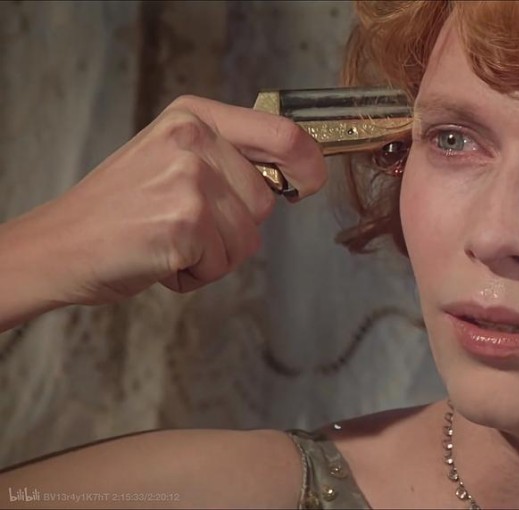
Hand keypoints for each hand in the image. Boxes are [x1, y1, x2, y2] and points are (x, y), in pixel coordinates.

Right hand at [10, 95, 327, 305]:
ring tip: (169, 242)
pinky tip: (160, 259)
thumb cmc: (119, 209)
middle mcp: (193, 141)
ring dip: (215, 256)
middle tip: (184, 226)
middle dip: (235, 228)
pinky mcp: (185, 224)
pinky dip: (196, 275)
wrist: (58, 246)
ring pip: (248, 239)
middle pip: (266, 200)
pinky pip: (223, 264)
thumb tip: (295, 173)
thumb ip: (228, 157)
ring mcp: (189, 181)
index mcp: (194, 117)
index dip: (310, 163)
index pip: (283, 133)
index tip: (309, 183)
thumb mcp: (172, 158)